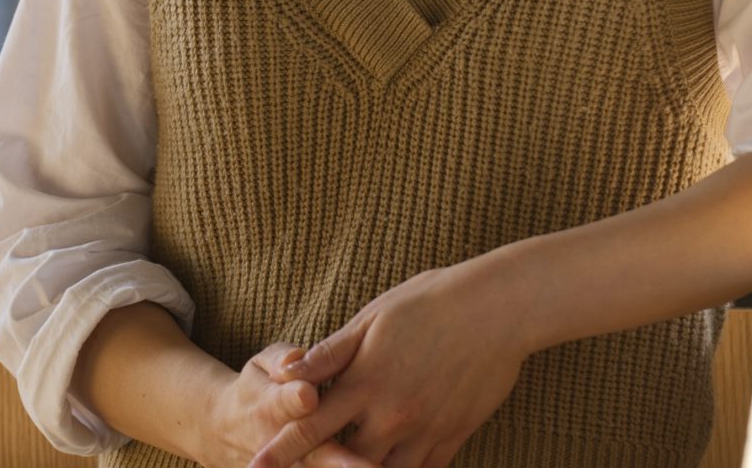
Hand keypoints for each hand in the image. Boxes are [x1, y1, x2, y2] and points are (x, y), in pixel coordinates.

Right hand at [202, 342, 377, 467]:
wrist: (225, 431)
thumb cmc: (257, 386)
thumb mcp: (260, 364)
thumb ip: (280, 359)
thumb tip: (294, 358)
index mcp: (271, 405)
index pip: (284, 402)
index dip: (295, 398)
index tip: (309, 395)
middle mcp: (280, 444)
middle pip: (312, 454)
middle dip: (341, 461)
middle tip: (371, 465)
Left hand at [247, 261, 529, 467]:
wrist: (499, 309)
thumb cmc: (432, 301)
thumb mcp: (374, 317)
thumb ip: (330, 353)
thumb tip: (284, 373)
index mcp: (365, 382)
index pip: (309, 425)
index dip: (278, 451)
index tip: (252, 467)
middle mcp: (391, 416)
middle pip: (343, 464)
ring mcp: (424, 432)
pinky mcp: (452, 438)